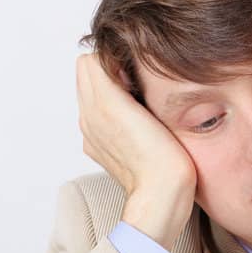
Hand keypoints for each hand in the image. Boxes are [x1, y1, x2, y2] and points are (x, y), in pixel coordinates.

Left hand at [76, 54, 196, 245]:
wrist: (163, 197)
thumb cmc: (156, 157)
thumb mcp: (121, 104)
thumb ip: (103, 74)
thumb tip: (103, 55)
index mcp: (93, 106)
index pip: (91, 61)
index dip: (115, 61)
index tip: (137, 75)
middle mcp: (89, 120)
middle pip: (94, 78)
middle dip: (115, 76)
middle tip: (142, 89)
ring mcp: (98, 138)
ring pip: (102, 99)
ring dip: (120, 96)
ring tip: (145, 108)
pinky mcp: (109, 152)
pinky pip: (109, 122)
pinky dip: (123, 117)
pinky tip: (143, 128)